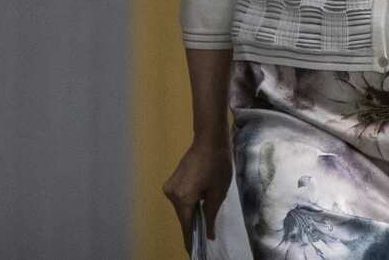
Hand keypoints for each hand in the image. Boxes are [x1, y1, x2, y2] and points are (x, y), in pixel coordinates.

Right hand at [163, 135, 233, 253]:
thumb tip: (208, 234)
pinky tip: (200, 204)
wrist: (209, 140)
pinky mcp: (172, 180)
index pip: (186, 225)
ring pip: (181, 207)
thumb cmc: (217, 165)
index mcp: (183, 198)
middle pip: (183, 216)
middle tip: (204, 236)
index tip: (195, 252)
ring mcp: (170, 186)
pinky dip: (189, 203)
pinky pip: (180, 198)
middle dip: (193, 226)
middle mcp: (172, 194)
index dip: (191, 239)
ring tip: (204, 220)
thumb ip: (211, 215)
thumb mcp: (218, 192)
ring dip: (192, 212)